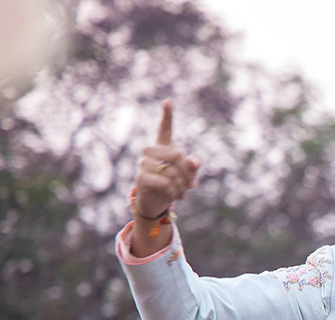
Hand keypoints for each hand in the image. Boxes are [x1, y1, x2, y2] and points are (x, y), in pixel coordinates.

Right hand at [133, 99, 199, 217]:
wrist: (155, 203)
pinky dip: (174, 192)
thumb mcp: (187, 176)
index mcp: (163, 147)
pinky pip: (166, 183)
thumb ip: (193, 166)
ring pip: (173, 172)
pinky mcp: (141, 177)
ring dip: (182, 186)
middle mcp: (150, 151)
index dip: (167, 115)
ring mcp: (144, 163)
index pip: (165, 128)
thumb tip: (193, 162)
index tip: (168, 100)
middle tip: (190, 186)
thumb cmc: (172, 186)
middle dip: (188, 174)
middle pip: (178, 156)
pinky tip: (173, 196)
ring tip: (182, 193)